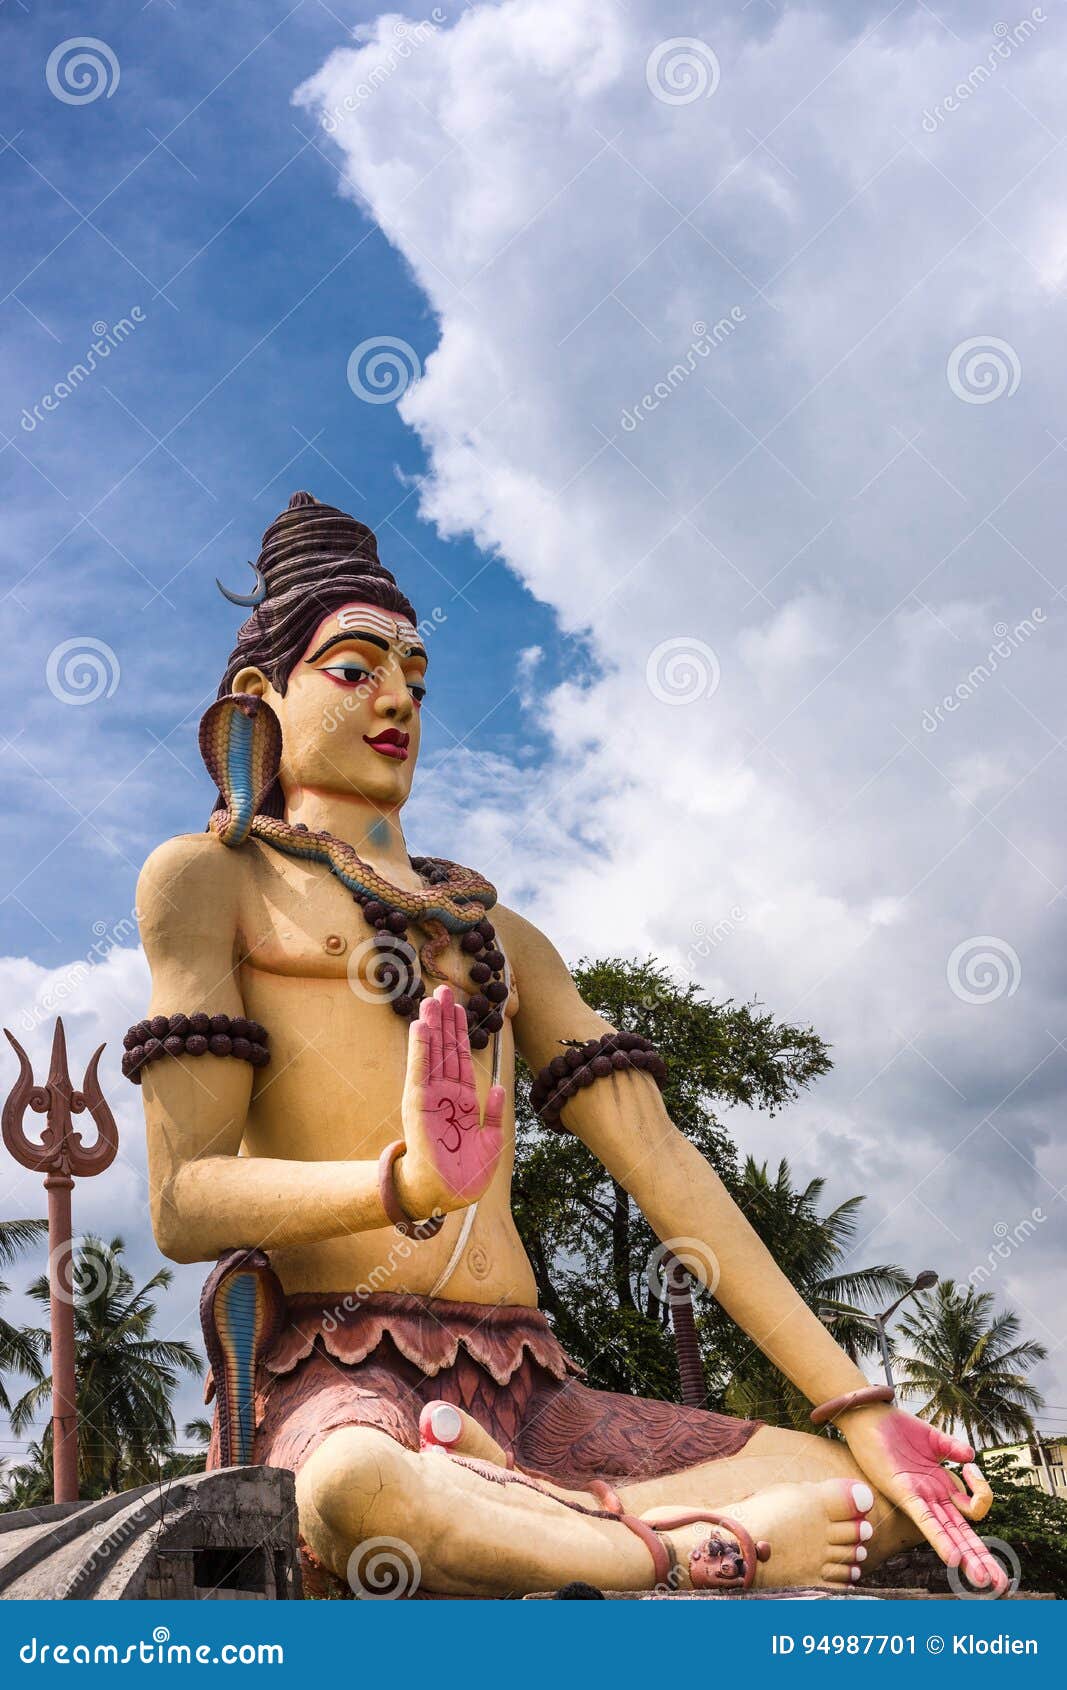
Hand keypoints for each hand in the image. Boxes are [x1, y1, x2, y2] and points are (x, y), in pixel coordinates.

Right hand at [396, 984, 504, 1218]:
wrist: (446, 1195)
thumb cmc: (468, 1173)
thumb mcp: (492, 1142)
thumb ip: (495, 1115)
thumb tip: (499, 1090)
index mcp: (462, 1101)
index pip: (460, 1059)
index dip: (460, 1033)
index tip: (459, 1008)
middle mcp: (444, 1094)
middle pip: (445, 1049)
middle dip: (445, 1020)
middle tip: (442, 990)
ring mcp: (430, 1097)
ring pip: (432, 1053)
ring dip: (431, 1026)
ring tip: (431, 999)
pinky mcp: (419, 1104)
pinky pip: (420, 1069)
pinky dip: (420, 1046)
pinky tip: (420, 1025)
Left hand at [842, 1405, 1005, 1592]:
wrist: (866, 1415)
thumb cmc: (894, 1429)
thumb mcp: (932, 1439)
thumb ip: (953, 1448)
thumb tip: (972, 1457)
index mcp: (940, 1486)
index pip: (970, 1509)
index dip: (982, 1499)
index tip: (971, 1470)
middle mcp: (931, 1497)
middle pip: (962, 1533)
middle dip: (982, 1558)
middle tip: (1002, 1584)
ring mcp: (918, 1497)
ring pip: (947, 1533)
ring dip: (966, 1557)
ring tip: (983, 1579)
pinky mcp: (902, 1493)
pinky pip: (924, 1520)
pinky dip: (939, 1539)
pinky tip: (953, 1557)